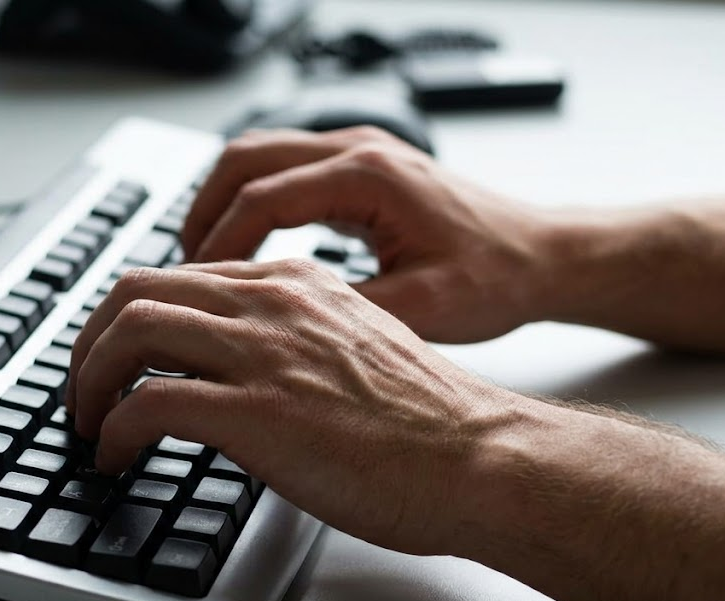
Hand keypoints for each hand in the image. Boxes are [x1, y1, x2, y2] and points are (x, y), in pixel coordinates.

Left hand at [66, 259, 503, 555]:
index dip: (132, 316)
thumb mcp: (357, 346)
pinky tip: (116, 457)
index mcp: (297, 283)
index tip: (120, 356)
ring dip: (89, 379)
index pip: (182, 276)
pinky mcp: (256, 412)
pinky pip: (147, 405)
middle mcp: (273, 303)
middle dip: (91, 340)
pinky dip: (114, 431)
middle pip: (136, 289)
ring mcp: (263, 353)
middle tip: (84, 386)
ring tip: (88, 421)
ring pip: (129, 331)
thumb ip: (298, 339)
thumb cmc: (430, 418)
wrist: (477, 454)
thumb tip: (248, 370)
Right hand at [180, 127, 556, 343]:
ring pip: (259, 157)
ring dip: (222, 204)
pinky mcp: (363, 169)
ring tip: (202, 264)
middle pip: (244, 158)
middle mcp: (361, 150)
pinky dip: (253, 204)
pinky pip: (286, 172)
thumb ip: (343, 310)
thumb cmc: (496, 278)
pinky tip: (246, 250)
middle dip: (202, 212)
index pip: (261, 196)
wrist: (542, 258)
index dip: (216, 244)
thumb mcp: (421, 309)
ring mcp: (361, 153)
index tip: (193, 289)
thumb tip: (271, 327)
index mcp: (371, 176)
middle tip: (182, 272)